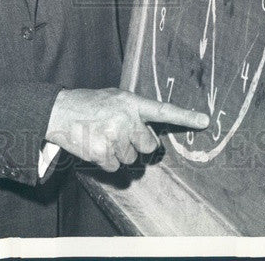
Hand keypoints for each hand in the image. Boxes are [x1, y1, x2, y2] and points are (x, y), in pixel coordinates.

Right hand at [45, 87, 209, 171]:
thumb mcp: (114, 97)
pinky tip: (96, 145)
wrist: (59, 111)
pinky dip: (106, 160)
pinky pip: (115, 167)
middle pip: (149, 146)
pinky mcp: (103, 152)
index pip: (163, 110)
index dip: (186, 117)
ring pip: (131, 158)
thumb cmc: (88, 104)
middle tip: (119, 132)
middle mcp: (126, 119)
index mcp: (131, 102)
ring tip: (103, 136)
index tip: (205, 121)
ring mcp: (115, 136)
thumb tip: (151, 131)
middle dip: (137, 143)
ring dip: (119, 152)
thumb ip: (134, 110)